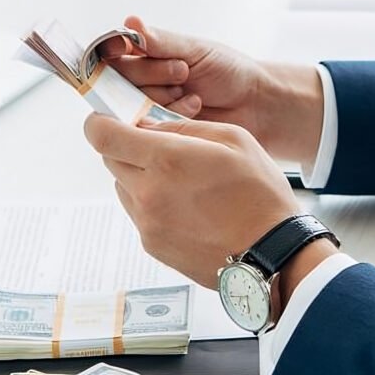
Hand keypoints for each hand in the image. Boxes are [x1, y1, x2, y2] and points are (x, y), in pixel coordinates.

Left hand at [83, 112, 300, 287]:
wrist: (273, 254)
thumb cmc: (260, 194)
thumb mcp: (233, 139)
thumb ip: (182, 127)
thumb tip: (148, 126)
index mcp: (166, 159)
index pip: (101, 135)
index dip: (100, 123)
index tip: (112, 121)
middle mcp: (148, 193)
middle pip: (110, 159)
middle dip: (127, 148)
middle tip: (161, 150)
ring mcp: (147, 223)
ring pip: (123, 187)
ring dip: (140, 177)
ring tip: (181, 182)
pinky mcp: (152, 246)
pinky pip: (139, 213)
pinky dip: (152, 204)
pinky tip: (187, 207)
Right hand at [100, 16, 324, 163]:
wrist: (254, 105)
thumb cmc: (228, 71)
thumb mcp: (195, 50)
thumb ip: (160, 42)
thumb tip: (130, 22)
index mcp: (146, 56)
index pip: (112, 53)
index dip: (113, 51)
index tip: (123, 49)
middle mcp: (140, 83)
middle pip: (117, 79)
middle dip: (150, 74)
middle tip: (182, 72)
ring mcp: (147, 109)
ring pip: (130, 103)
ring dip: (162, 96)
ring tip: (193, 93)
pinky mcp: (157, 134)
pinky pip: (147, 126)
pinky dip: (171, 115)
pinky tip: (194, 109)